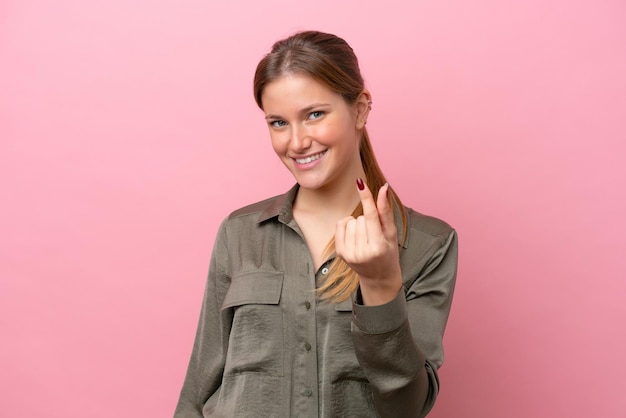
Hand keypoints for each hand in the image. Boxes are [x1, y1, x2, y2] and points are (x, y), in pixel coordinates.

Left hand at [335, 179, 402, 304]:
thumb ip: (385, 211)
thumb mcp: (391, 233)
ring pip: (350, 220)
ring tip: (365, 238)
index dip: (366, 198)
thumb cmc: (388, 252)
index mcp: (378, 247)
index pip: (370, 217)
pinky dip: (347, 226)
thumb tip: (384, 188)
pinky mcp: (340, 253)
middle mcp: (362, 252)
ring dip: (358, 224)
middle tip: (374, 235)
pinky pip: (340, 224)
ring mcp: (349, 254)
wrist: (378, 276)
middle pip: (360, 217)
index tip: (360, 182)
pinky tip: (355, 236)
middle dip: (368, 221)